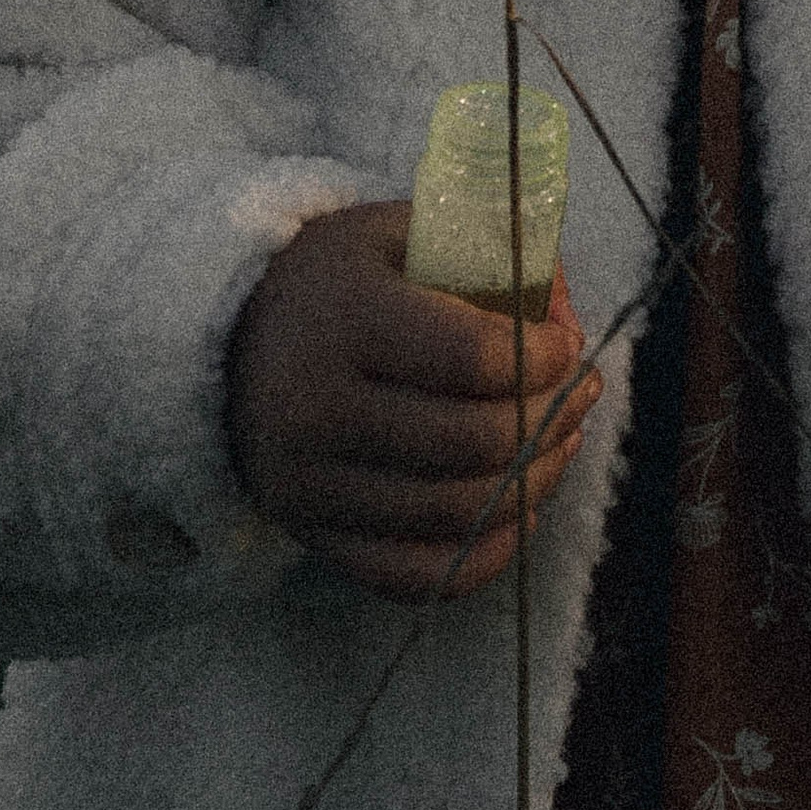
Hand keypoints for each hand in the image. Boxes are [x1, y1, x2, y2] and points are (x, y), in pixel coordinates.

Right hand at [223, 199, 601, 600]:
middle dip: (552, 420)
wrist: (229, 342)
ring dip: (534, 482)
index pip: (474, 359)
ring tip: (559, 442)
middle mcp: (318, 410)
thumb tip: (570, 329)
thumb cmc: (341, 280)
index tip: (565, 344)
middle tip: (580, 393)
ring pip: (457, 516)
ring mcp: (309, 486)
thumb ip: (496, 260)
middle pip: (475, 444)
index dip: (545, 358)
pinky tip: (518, 509)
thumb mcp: (406, 233)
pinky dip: (485, 554)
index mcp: (347, 320)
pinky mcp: (311, 537)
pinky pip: (417, 575)